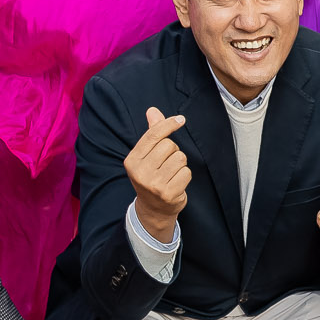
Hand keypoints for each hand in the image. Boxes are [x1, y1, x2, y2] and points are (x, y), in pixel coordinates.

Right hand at [125, 107, 191, 243]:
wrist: (153, 209)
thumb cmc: (151, 176)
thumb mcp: (147, 156)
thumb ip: (152, 133)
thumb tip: (153, 110)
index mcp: (132, 160)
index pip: (153, 135)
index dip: (168, 124)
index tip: (181, 119)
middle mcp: (140, 172)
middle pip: (169, 145)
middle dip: (173, 151)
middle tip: (166, 164)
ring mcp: (153, 184)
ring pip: (180, 158)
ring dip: (180, 164)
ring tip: (171, 174)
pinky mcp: (168, 193)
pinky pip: (186, 172)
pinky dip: (185, 176)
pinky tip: (176, 183)